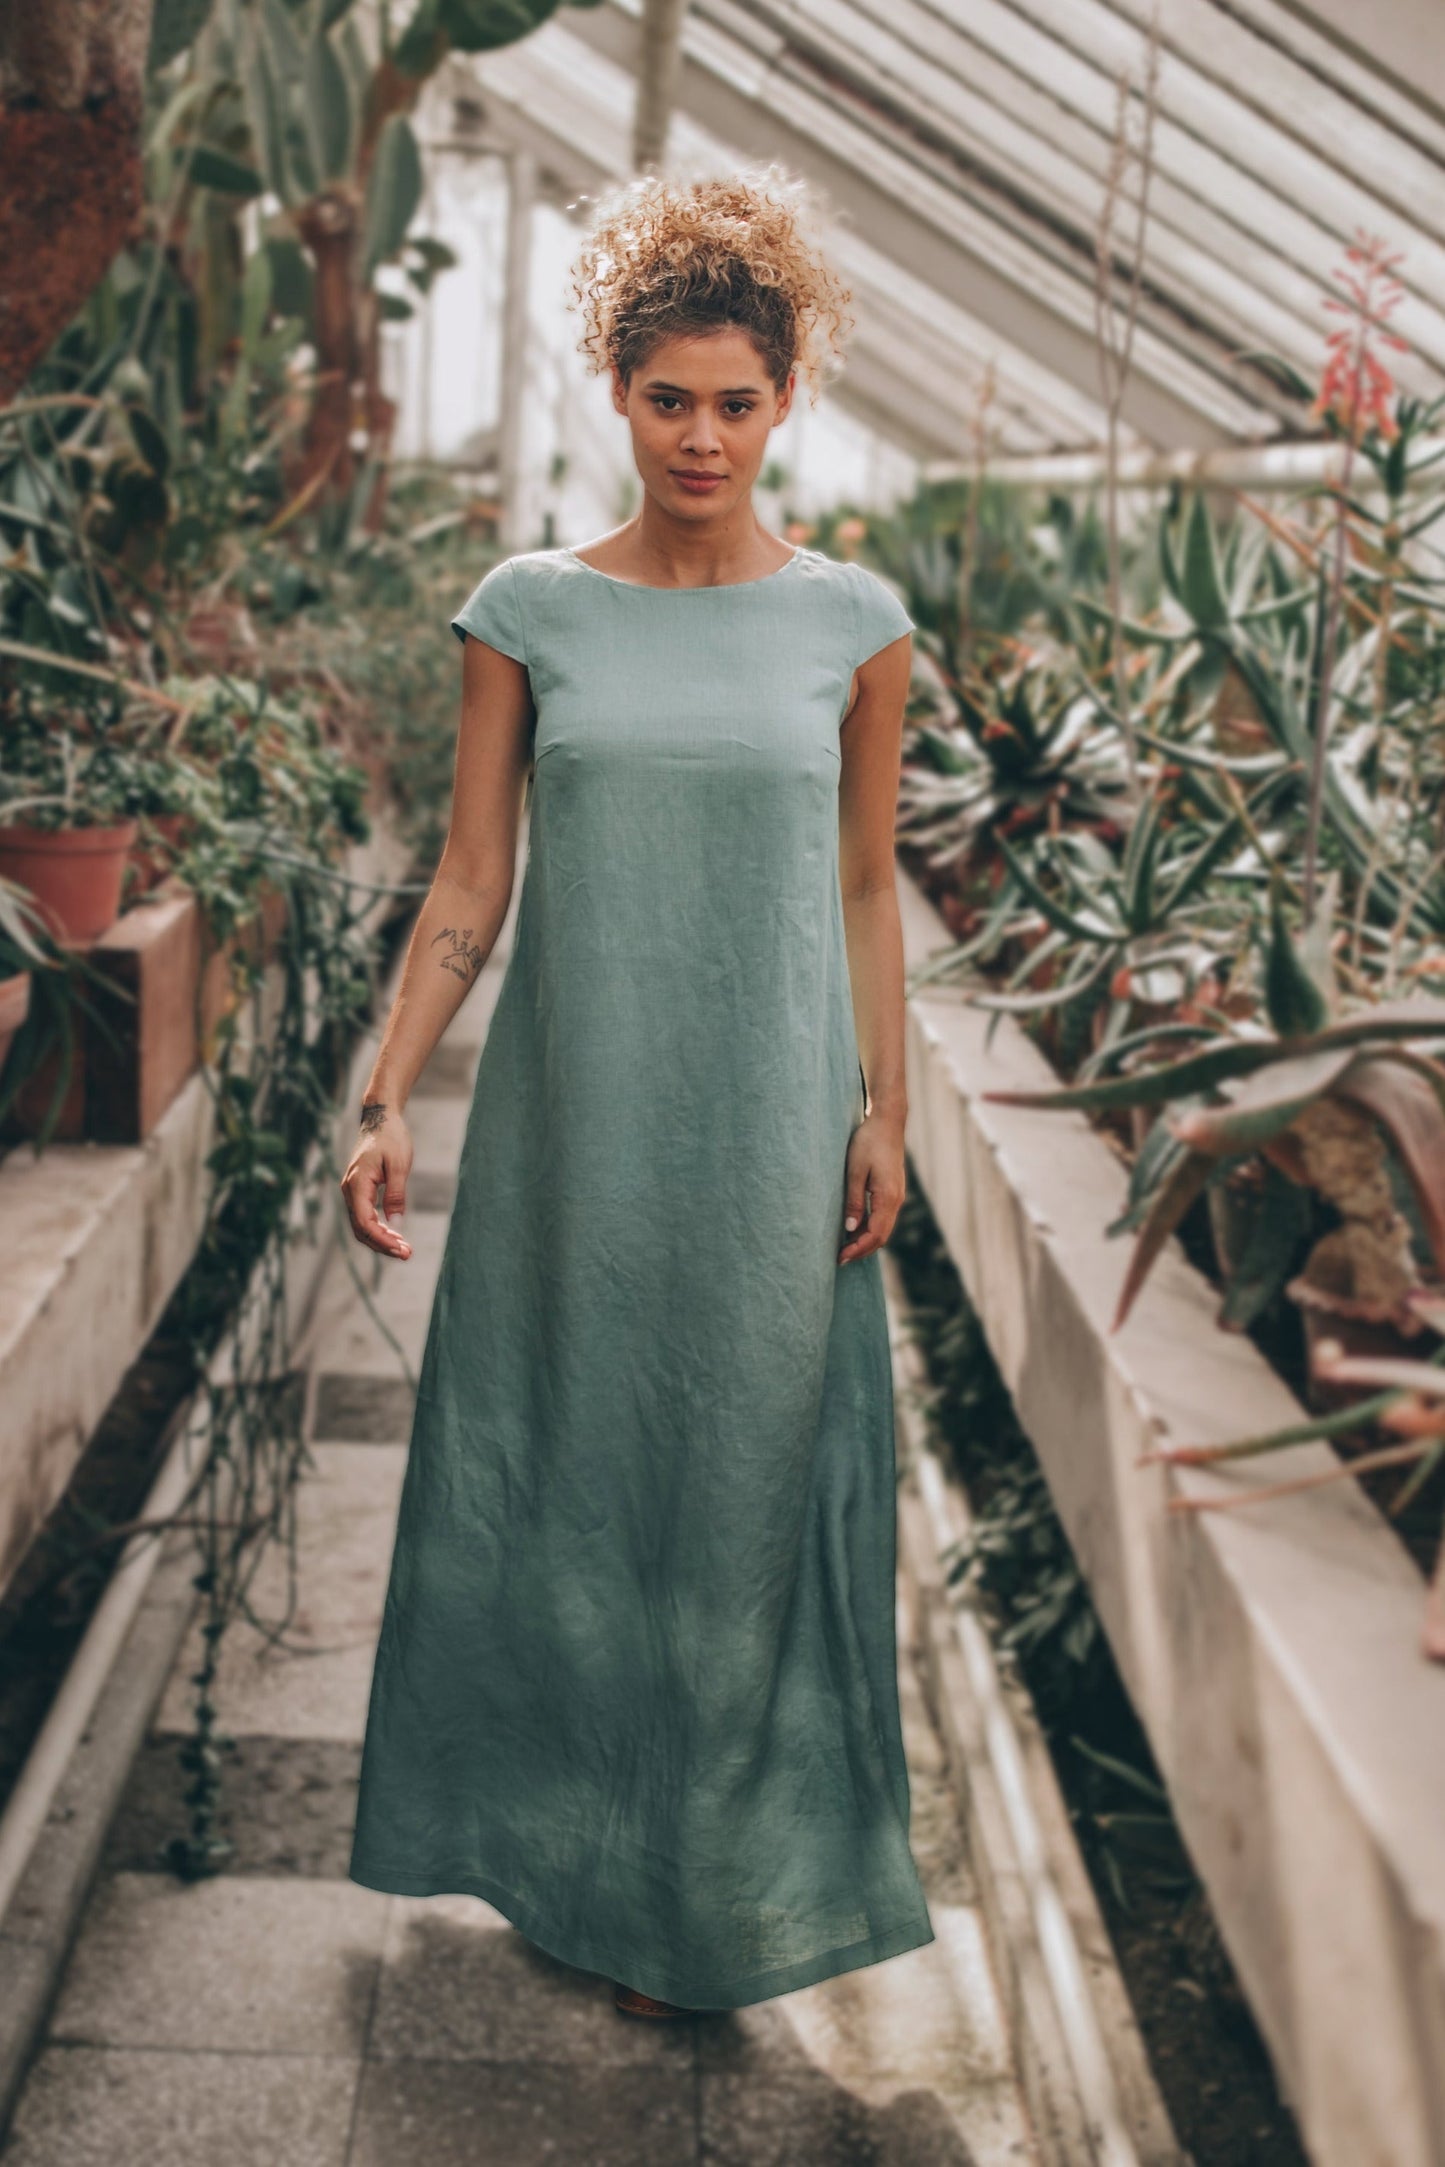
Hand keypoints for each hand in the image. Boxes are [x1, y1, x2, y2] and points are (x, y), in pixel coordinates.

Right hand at [341, 1103, 413, 1258]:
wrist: (380, 1118)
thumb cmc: (391, 1137)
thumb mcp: (399, 1164)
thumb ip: (396, 1194)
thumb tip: (395, 1223)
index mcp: (357, 1184)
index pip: (364, 1222)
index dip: (381, 1240)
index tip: (400, 1250)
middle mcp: (349, 1190)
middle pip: (361, 1229)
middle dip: (382, 1245)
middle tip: (407, 1254)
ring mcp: (352, 1190)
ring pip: (361, 1225)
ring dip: (381, 1239)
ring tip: (404, 1249)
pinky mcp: (358, 1190)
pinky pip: (364, 1215)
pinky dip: (378, 1228)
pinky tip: (395, 1234)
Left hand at [839, 1108, 905, 1264]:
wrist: (887, 1123)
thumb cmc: (868, 1142)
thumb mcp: (855, 1171)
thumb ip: (854, 1200)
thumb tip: (850, 1228)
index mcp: (888, 1197)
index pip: (875, 1234)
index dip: (858, 1248)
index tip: (841, 1257)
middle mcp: (896, 1200)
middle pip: (881, 1236)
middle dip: (861, 1250)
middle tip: (840, 1259)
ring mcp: (896, 1196)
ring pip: (883, 1228)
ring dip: (865, 1240)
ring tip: (845, 1248)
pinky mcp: (893, 1191)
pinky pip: (883, 1217)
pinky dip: (870, 1228)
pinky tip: (855, 1230)